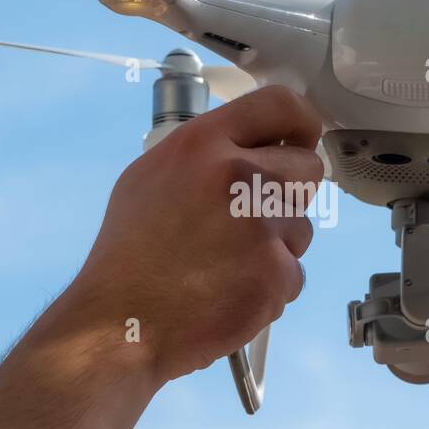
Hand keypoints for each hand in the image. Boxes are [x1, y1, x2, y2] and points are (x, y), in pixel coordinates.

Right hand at [68, 85, 324, 386]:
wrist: (121, 323)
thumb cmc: (130, 253)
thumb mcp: (151, 176)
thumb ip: (207, 155)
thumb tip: (254, 146)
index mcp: (204, 145)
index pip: (281, 106)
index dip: (301, 124)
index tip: (301, 140)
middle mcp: (240, 177)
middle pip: (308, 168)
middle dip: (289, 193)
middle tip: (251, 219)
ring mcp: (263, 228)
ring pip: (302, 228)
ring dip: (277, 246)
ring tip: (226, 264)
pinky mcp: (276, 275)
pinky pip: (293, 274)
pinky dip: (269, 287)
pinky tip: (230, 292)